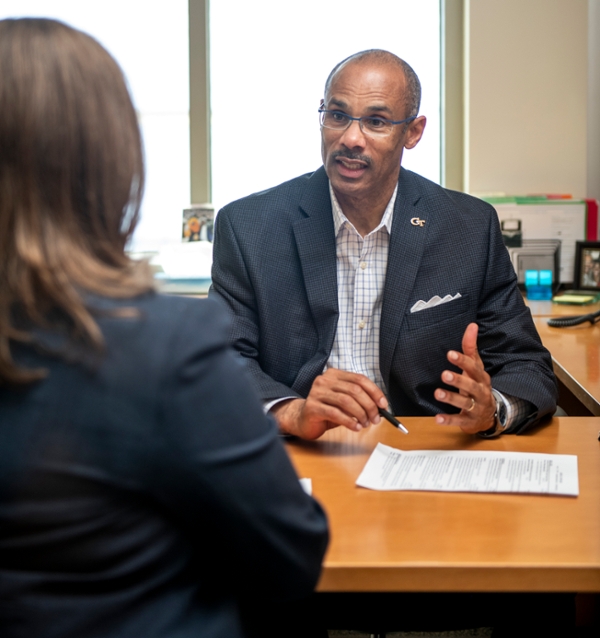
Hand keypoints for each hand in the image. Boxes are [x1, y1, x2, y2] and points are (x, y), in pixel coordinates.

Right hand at [271, 368, 388, 439]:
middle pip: (354, 390)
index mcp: (334, 374)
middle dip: (369, 406)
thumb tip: (380, 406)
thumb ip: (358, 399)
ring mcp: (316, 392)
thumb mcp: (344, 401)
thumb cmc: (327, 409)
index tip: (383, 404)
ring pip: (346, 401)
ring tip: (365, 424)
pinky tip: (355, 428)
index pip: (359, 379)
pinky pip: (335, 413)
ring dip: (360, 414)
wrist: (303, 419)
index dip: (374, 391)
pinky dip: (349, 422)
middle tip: (375, 419)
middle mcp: (324, 380)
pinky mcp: (312, 407)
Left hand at [434, 322, 496, 433]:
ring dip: (451, 398)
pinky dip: (448, 420)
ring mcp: (476, 408)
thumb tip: (471, 325)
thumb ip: (470, 347)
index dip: (463, 361)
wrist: (489, 414)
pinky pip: (458, 421)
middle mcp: (480, 392)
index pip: (473, 367)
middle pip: (471, 386)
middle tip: (444, 374)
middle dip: (458, 380)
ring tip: (437, 393)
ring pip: (464, 403)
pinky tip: (437, 419)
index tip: (450, 354)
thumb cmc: (477, 385)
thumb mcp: (476, 367)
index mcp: (481, 377)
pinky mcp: (469, 421)